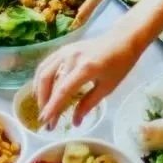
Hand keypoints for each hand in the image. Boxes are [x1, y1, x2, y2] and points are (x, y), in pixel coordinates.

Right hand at [30, 32, 145, 127]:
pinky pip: (46, 64)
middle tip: (45, 121)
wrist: (122, 40)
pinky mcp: (63, 49)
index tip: (46, 122)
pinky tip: (41, 90)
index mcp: (86, 67)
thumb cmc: (119, 64)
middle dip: (44, 102)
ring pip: (43, 72)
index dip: (52, 107)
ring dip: (39, 91)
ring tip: (42, 108)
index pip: (63, 90)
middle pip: (49, 80)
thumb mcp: (107, 87)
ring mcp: (65, 51)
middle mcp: (72, 57)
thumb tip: (75, 123)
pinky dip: (40, 79)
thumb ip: (89, 104)